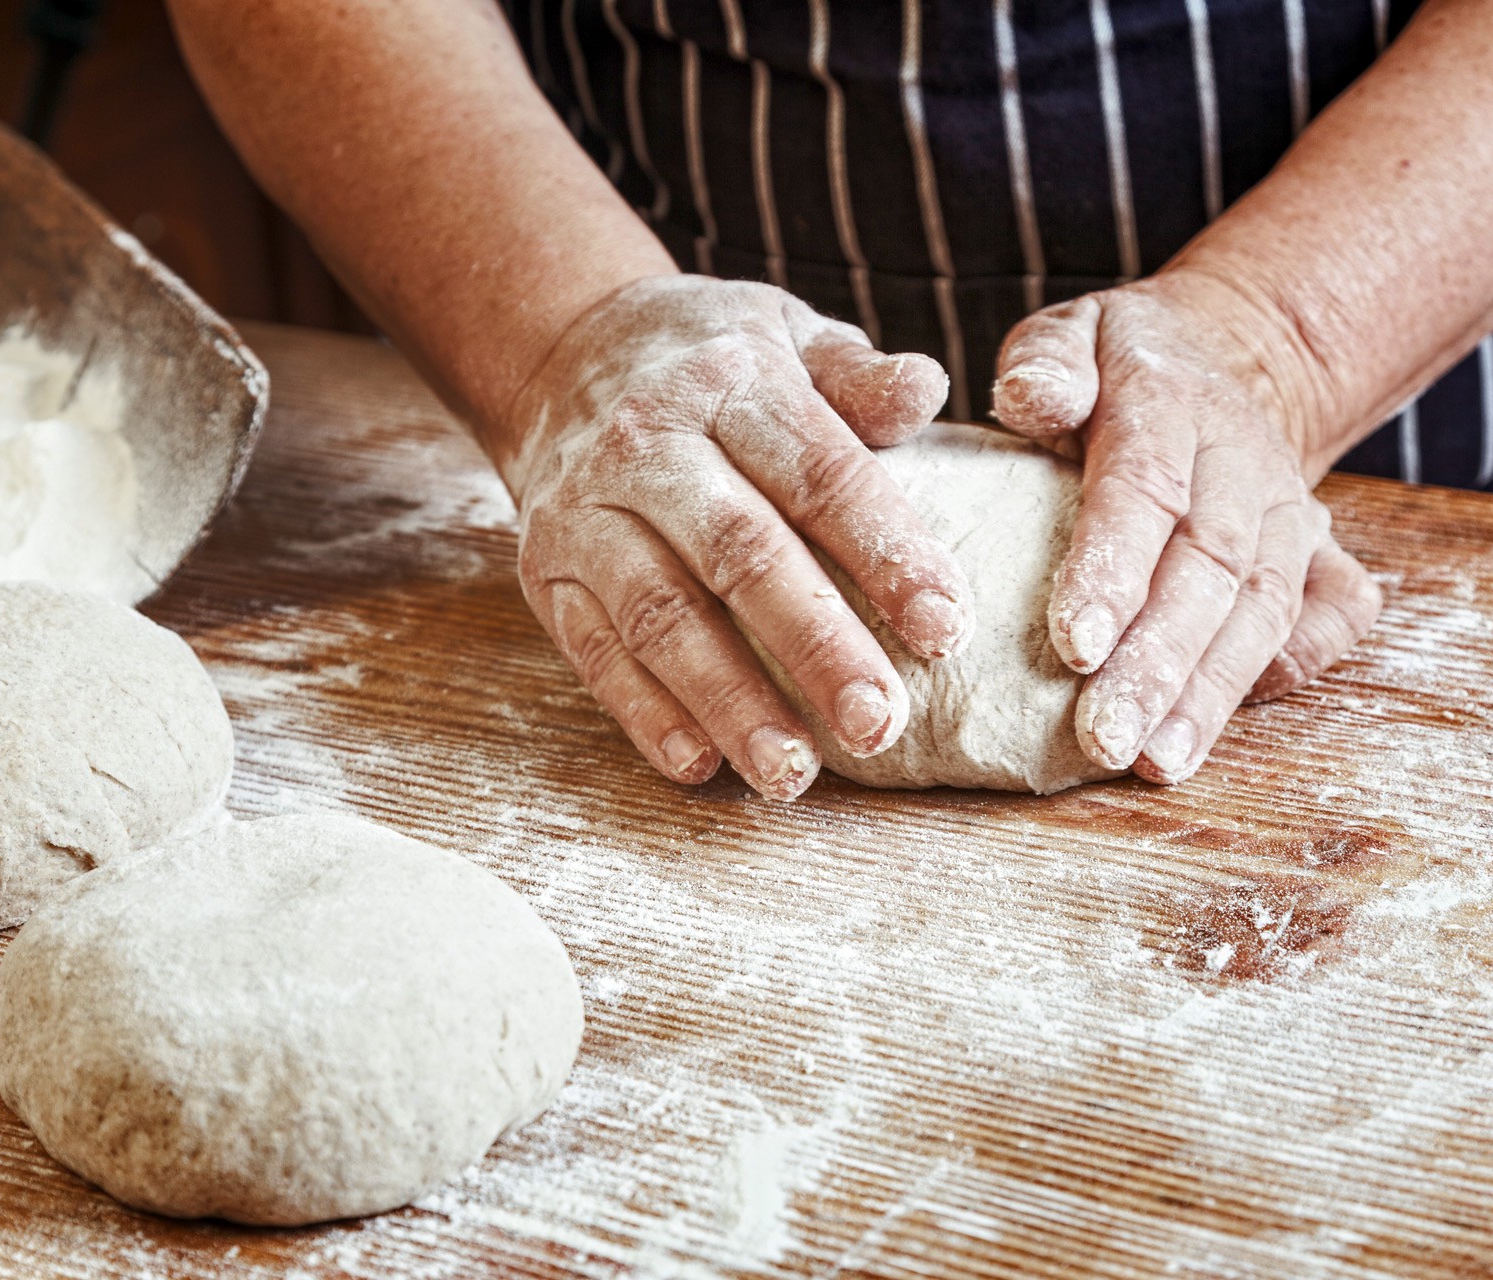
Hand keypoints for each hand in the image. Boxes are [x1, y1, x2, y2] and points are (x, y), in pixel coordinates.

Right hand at [502, 275, 969, 800]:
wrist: (559, 355)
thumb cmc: (711, 363)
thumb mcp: (790, 336)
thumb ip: (858, 375)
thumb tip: (926, 390)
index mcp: (730, 383)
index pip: (819, 474)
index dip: (886, 554)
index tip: (946, 630)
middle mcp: (648, 445)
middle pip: (739, 553)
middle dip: (814, 644)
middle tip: (879, 724)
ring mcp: (587, 513)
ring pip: (660, 616)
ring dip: (728, 700)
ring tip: (793, 772)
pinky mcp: (546, 572)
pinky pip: (592, 650)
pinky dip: (644, 713)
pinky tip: (699, 765)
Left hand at [991, 268, 1382, 784]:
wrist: (1223, 357)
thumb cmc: (1115, 366)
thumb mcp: (1071, 335)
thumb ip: (1047, 363)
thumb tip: (1033, 403)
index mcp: (1172, 402)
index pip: (1145, 490)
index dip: (1113, 570)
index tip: (1074, 645)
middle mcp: (1243, 463)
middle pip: (1209, 568)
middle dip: (1158, 662)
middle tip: (1106, 737)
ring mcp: (1292, 512)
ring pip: (1261, 609)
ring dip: (1210, 693)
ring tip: (1157, 762)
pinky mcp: (1323, 553)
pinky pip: (1328, 618)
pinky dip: (1289, 673)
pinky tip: (1220, 728)